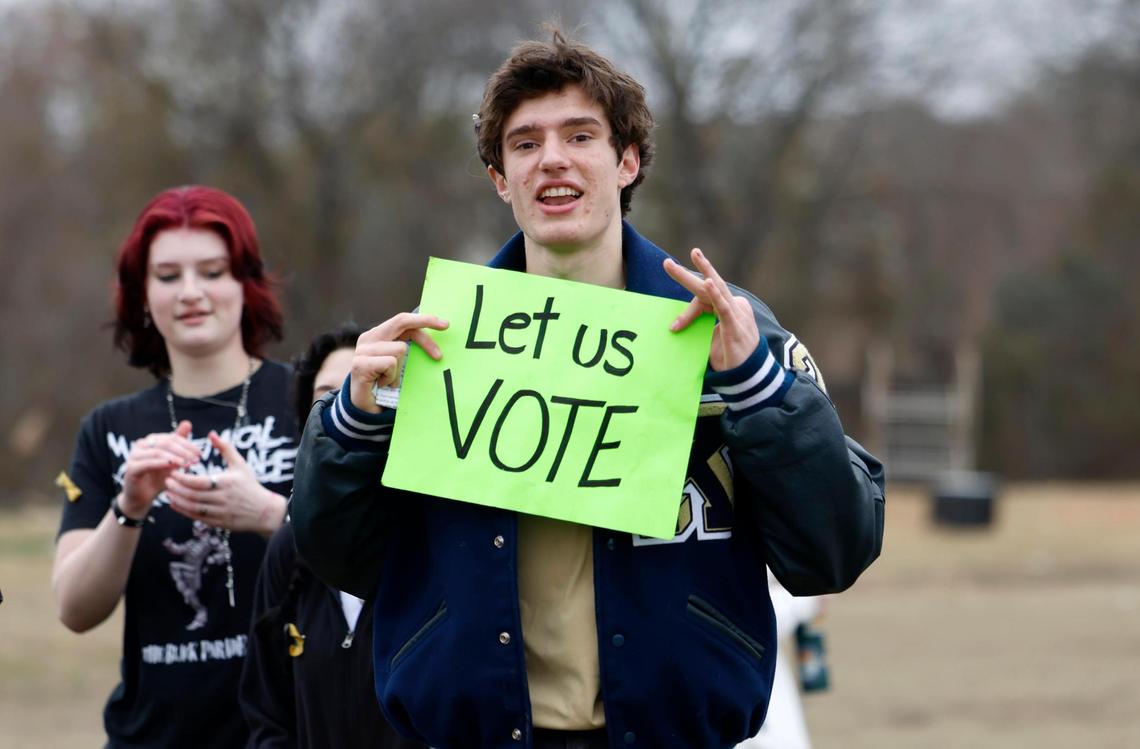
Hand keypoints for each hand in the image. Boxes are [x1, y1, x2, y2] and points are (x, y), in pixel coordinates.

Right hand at [119, 421, 198, 517]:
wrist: (143, 498)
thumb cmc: (159, 478)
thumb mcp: (173, 461)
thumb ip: (179, 444)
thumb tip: (187, 423)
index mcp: (151, 440)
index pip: (172, 438)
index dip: (187, 444)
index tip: (200, 453)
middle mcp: (141, 445)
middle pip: (166, 443)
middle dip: (184, 451)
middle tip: (196, 459)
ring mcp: (134, 455)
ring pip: (158, 451)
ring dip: (175, 457)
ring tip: (188, 464)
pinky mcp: (131, 468)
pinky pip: (148, 463)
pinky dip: (162, 463)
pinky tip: (173, 467)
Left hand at [165, 431, 285, 536]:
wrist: (263, 512)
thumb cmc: (250, 485)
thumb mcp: (240, 464)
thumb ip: (225, 448)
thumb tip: (211, 434)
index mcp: (226, 483)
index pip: (198, 482)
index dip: (182, 478)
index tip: (173, 471)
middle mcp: (222, 499)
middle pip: (192, 495)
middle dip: (176, 488)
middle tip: (166, 480)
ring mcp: (220, 512)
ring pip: (192, 507)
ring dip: (177, 500)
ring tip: (168, 492)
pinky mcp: (218, 522)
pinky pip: (196, 517)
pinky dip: (183, 511)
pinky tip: (175, 503)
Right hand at [350, 312, 448, 412]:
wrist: (364, 407)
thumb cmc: (385, 383)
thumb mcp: (398, 363)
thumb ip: (408, 348)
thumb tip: (436, 344)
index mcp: (378, 335)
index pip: (403, 320)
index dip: (424, 320)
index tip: (445, 325)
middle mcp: (369, 338)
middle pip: (402, 322)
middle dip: (425, 322)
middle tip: (441, 334)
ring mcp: (363, 350)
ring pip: (400, 349)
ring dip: (400, 370)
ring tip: (390, 380)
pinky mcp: (361, 363)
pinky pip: (391, 364)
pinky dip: (392, 377)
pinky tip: (382, 384)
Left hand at [663, 248, 759, 370]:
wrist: (748, 376)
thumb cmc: (731, 357)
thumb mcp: (710, 340)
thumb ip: (699, 328)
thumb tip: (677, 324)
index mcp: (727, 308)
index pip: (703, 300)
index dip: (686, 314)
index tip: (673, 328)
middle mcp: (734, 305)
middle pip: (708, 285)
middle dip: (688, 272)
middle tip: (668, 262)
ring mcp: (737, 313)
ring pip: (715, 289)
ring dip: (703, 272)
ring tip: (694, 255)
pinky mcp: (736, 324)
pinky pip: (724, 306)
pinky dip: (716, 294)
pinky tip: (708, 282)